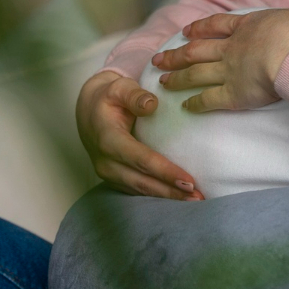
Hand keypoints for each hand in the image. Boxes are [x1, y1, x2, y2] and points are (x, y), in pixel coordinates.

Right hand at [75, 69, 201, 199]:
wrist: (89, 111)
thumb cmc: (110, 98)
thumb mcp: (119, 88)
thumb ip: (135, 95)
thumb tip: (152, 104)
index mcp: (108, 139)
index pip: (140, 159)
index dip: (164, 171)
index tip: (189, 180)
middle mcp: (106, 162)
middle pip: (142, 181)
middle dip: (171, 191)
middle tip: (199, 197)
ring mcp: (108, 173)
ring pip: (140, 190)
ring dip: (167, 197)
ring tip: (195, 200)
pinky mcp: (114, 179)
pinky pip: (137, 190)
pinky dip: (158, 195)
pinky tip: (179, 197)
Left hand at [152, 7, 288, 111]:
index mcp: (246, 27)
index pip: (216, 25)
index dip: (199, 28)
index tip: (186, 31)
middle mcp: (231, 49)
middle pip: (196, 50)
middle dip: (175, 55)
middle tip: (158, 60)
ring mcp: (229, 71)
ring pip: (196, 74)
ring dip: (178, 78)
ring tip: (163, 82)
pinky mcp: (233, 94)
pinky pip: (209, 100)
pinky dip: (195, 103)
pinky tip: (186, 107)